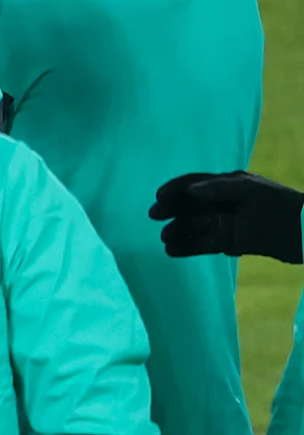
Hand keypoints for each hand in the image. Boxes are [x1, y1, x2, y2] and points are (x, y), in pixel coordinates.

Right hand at [151, 170, 303, 263]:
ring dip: (179, 231)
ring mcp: (229, 223)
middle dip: (173, 209)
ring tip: (164, 238)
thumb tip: (190, 190)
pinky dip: (188, 247)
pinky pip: (204, 244)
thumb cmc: (279, 205)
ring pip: (196, 226)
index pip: (196, 183)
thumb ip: (218, 188)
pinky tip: (172, 251)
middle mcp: (226, 203)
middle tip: (154, 216)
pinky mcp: (233, 242)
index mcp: (231, 185)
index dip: (176, 188)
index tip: (159, 197)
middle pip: (192, 205)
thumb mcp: (249, 190)